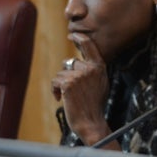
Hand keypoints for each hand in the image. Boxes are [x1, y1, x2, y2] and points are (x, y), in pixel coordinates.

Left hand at [51, 32, 112, 146]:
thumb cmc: (94, 106)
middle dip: (68, 76)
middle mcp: (91, 68)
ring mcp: (80, 75)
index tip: (72, 35)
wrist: (91, 122)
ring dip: (61, 85)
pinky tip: (61, 99)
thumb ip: (93, 71)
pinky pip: (56, 81)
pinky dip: (55, 90)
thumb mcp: (101, 84)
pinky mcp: (68, 83)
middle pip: (71, 63)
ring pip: (62, 73)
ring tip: (69, 97)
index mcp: (100, 67)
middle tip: (72, 91)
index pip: (90, 46)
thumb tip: (77, 62)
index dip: (79, 38)